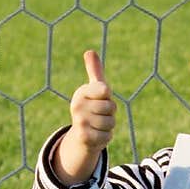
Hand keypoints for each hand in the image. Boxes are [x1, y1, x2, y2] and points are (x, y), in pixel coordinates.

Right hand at [53, 50, 116, 184]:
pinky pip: (108, 135)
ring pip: (111, 122)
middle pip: (111, 108)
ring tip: (99, 124)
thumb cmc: (92, 107)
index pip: (105, 90)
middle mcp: (77, 106)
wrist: (82, 134)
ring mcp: (79, 121)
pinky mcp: (84, 137)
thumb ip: (95, 71)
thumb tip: (89, 51)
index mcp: (82, 92)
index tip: (100, 98)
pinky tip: (97, 135)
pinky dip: (106, 136)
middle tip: (100, 114)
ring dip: (109, 126)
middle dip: (110, 113)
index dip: (108, 96)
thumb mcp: (94, 89)